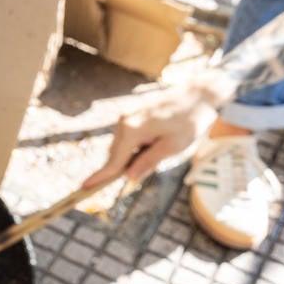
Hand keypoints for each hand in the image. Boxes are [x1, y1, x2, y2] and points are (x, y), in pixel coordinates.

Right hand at [82, 76, 225, 187]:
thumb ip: (148, 162)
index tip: (85, 188)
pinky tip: (156, 143)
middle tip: (150, 168)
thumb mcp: (172, 147)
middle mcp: (124, 122)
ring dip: (132, 156)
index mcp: (132, 130)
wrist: (198, 95)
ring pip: (121, 146)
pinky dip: (135, 147)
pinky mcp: (132, 115)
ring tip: (160, 150)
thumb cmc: (189, 121)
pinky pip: (127, 138)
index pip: (113, 161)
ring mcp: (126, 117)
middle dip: (125, 167)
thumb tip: (128, 177)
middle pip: (115, 154)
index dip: (101, 177)